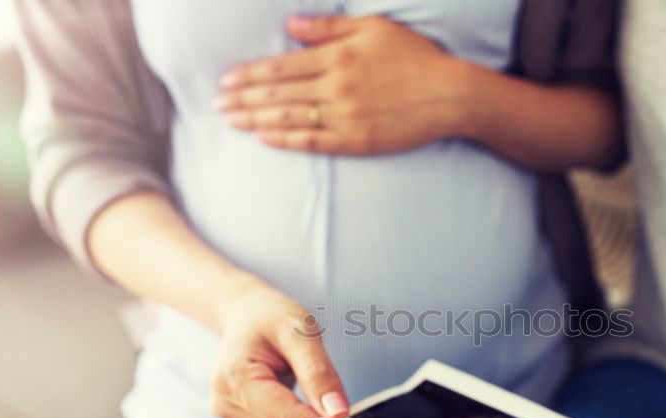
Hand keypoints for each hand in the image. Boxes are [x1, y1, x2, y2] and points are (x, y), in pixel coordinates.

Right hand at [208, 276, 348, 417]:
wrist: (246, 315)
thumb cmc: (271, 317)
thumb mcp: (302, 333)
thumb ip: (319, 373)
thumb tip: (338, 413)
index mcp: (235, 379)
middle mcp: (226, 403)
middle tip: (337, 402)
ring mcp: (230, 416)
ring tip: (314, 392)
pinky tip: (301, 400)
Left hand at [214, 15, 468, 154]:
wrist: (449, 95)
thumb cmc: (414, 58)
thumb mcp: (373, 28)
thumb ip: (329, 28)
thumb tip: (290, 27)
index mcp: (337, 58)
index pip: (281, 68)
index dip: (249, 75)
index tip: (226, 81)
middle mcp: (336, 88)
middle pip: (278, 95)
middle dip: (243, 100)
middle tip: (216, 105)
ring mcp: (346, 117)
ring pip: (289, 120)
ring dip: (256, 121)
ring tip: (231, 122)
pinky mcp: (357, 140)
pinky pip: (314, 141)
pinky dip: (286, 140)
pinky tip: (265, 138)